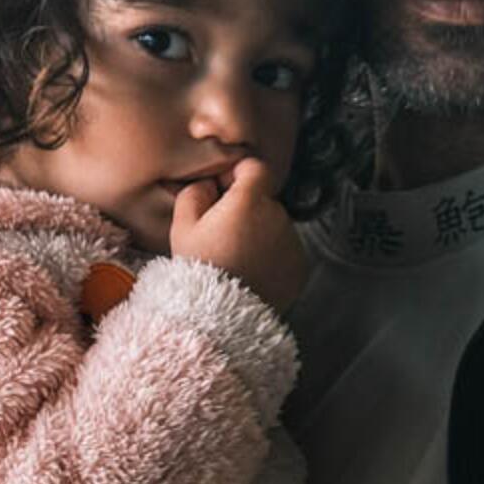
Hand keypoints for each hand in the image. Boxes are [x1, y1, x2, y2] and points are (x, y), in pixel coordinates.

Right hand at [169, 159, 309, 311]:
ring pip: (275, 226)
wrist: (221, 315)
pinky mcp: (300, 266)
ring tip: (236, 258)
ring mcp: (293, 242)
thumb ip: (195, 192)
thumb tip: (211, 183)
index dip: (238, 175)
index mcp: (250, 201)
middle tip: (223, 234)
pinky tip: (251, 271)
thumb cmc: (198, 268)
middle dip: (246, 210)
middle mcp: (278, 216)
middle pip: (264, 200)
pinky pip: (285, 250)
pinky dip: (272, 256)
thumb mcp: (182, 226)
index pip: (255, 168)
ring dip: (260, 234)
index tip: (224, 190)